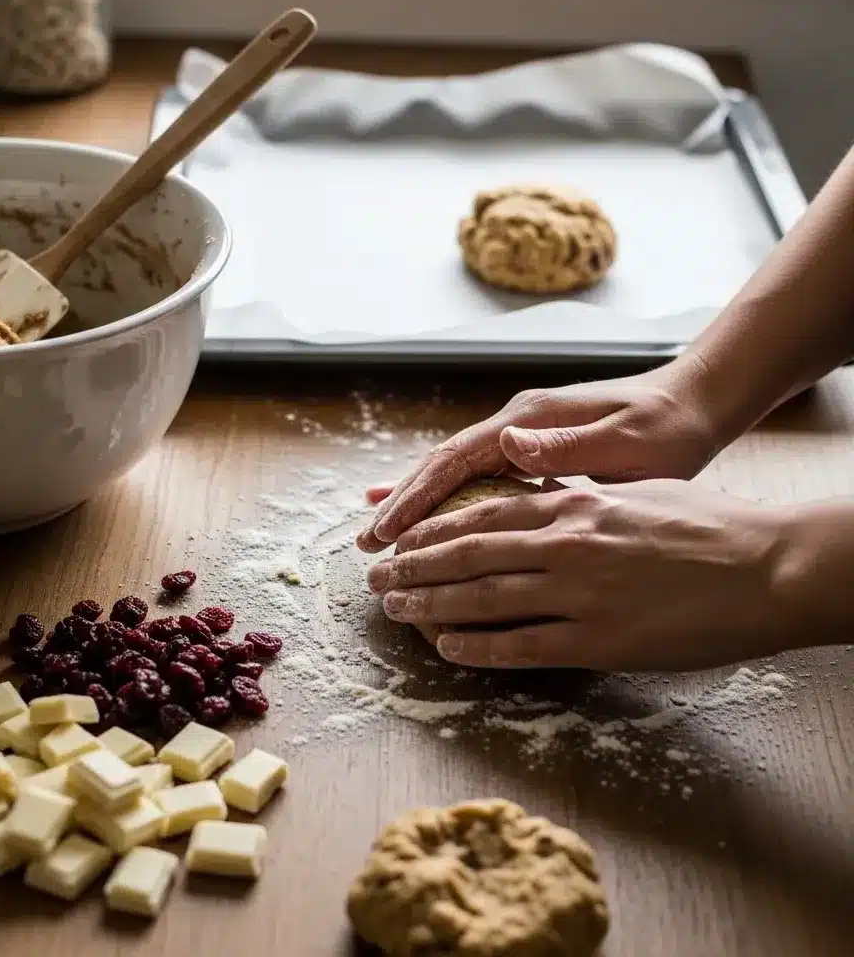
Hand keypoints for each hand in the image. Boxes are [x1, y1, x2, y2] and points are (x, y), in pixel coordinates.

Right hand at [356, 358, 720, 552]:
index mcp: (528, 422)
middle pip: (442, 467)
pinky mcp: (533, 451)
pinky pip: (478, 480)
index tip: (385, 531)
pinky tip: (431, 518)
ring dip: (417, 505)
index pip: (454, 461)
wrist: (693, 404)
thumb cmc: (666, 427)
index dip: (415, 497)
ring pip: (454, 474)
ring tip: (381, 536)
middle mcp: (514, 425)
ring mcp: (520, 436)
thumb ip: (566, 445)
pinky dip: (448, 500)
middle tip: (367, 546)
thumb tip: (506, 441)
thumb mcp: (625, 440)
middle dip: (403, 505)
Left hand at [365, 479, 817, 671]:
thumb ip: (577, 498)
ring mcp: (578, 592)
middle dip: (414, 567)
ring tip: (393, 610)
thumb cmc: (705, 524)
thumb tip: (542, 498)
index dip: (432, 528)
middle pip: (467, 555)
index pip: (481, 515)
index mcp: (572, 505)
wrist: (765, 564)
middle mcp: (564, 543)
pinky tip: (447, 648)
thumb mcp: (632, 493)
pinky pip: (522, 645)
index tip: (400, 540)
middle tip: (376, 578)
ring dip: (429, 604)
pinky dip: (478, 647)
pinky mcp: (599, 639)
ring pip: (482, 597)